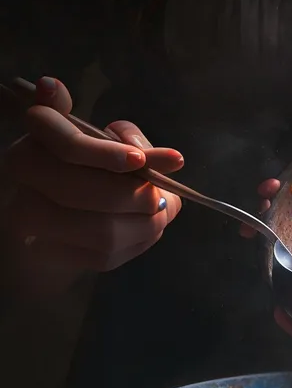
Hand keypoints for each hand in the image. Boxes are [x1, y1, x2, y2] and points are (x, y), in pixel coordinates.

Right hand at [4, 77, 183, 277]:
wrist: (60, 213)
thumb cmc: (92, 167)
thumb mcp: (110, 144)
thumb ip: (135, 144)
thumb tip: (173, 160)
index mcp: (39, 132)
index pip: (68, 145)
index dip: (106, 154)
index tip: (140, 160)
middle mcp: (23, 170)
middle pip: (87, 192)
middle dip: (136, 197)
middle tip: (163, 198)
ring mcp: (27, 214)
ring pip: (101, 230)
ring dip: (145, 225)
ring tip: (161, 215)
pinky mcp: (48, 251)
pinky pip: (103, 255)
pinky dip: (137, 243)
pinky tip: (146, 231)